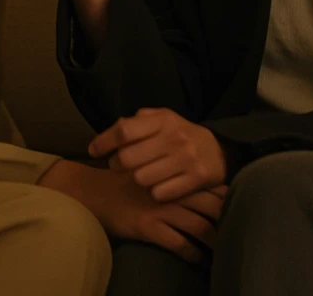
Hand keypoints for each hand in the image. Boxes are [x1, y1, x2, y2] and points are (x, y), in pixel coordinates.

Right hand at [38, 160, 226, 262]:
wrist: (93, 192)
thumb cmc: (121, 182)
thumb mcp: (148, 170)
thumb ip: (169, 172)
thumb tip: (194, 183)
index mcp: (173, 176)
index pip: (209, 186)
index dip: (227, 198)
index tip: (241, 208)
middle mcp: (171, 191)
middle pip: (211, 206)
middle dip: (228, 220)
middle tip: (240, 233)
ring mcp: (160, 209)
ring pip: (199, 226)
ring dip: (214, 241)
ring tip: (223, 252)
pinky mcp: (148, 226)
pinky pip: (177, 243)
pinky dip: (192, 253)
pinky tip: (198, 260)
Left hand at [89, 108, 228, 202]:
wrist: (219, 150)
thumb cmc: (180, 135)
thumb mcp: (162, 119)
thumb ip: (137, 122)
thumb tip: (111, 133)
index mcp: (163, 120)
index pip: (124, 131)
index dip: (104, 142)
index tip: (94, 151)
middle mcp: (175, 137)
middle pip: (128, 158)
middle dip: (116, 165)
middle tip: (118, 166)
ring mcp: (186, 159)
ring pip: (141, 179)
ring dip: (137, 180)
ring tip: (141, 176)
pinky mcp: (196, 179)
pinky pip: (160, 193)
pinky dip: (155, 193)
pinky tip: (159, 186)